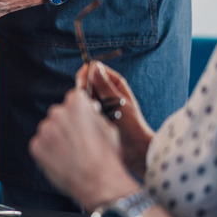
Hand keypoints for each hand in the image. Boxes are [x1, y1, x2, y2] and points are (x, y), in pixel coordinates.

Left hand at [29, 89, 135, 210]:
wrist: (98, 183)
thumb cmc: (107, 157)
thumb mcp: (109, 128)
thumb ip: (94, 115)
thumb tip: (88, 109)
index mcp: (76, 103)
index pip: (73, 98)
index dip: (79, 110)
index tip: (81, 120)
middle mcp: (57, 112)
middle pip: (59, 114)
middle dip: (66, 124)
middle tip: (77, 142)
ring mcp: (44, 130)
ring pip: (49, 130)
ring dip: (56, 138)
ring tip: (71, 154)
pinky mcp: (35, 146)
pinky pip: (41, 145)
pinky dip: (48, 152)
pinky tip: (61, 161)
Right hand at [76, 61, 154, 175]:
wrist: (134, 149)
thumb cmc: (132, 125)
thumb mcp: (119, 103)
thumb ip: (105, 86)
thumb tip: (94, 66)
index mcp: (114, 82)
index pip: (93, 69)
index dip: (85, 75)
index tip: (82, 85)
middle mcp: (105, 90)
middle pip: (85, 81)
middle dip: (84, 91)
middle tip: (89, 104)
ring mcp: (98, 102)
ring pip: (82, 95)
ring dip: (85, 104)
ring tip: (94, 115)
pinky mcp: (93, 113)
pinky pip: (82, 108)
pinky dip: (84, 113)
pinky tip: (91, 121)